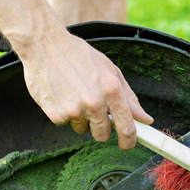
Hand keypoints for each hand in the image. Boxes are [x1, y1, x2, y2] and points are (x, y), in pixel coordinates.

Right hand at [19, 33, 153, 149]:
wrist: (44, 46)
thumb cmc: (79, 56)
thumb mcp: (110, 71)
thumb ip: (129, 98)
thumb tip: (145, 119)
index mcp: (111, 90)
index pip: (127, 128)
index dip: (129, 141)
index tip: (127, 143)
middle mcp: (94, 103)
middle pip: (103, 135)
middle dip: (100, 127)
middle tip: (93, 109)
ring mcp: (74, 110)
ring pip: (82, 129)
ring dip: (80, 118)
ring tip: (74, 94)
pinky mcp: (56, 114)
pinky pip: (65, 123)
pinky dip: (64, 113)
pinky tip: (61, 94)